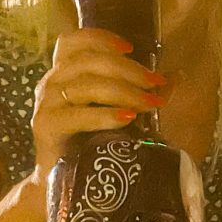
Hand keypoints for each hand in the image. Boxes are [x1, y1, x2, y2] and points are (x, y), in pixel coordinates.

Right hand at [31, 28, 167, 175]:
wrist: (69, 182)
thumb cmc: (95, 142)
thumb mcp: (121, 110)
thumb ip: (141, 92)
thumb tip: (175, 77)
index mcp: (66, 73)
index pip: (73, 41)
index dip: (100, 38)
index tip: (130, 48)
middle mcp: (52, 83)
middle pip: (88, 61)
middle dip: (127, 70)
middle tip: (155, 83)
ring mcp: (47, 104)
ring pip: (86, 85)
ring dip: (123, 92)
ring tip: (149, 104)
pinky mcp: (46, 127)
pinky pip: (76, 115)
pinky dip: (104, 115)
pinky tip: (126, 118)